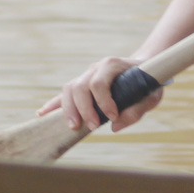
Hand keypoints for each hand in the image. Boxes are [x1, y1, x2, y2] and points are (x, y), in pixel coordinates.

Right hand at [38, 56, 164, 132]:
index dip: (103, 102)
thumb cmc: (148, 82)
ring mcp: (86, 75)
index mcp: (112, 65)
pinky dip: (53, 104)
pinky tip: (42, 114)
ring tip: (73, 127)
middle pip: (80, 86)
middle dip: (84, 108)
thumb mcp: (152, 96)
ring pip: (69, 89)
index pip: (99, 82)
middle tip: (93, 127)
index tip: (112, 117)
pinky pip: (64, 94)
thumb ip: (137, 110)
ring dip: (68, 109)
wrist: (143, 69)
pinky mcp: (82, 85)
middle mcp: (96, 68)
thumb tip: (115, 126)